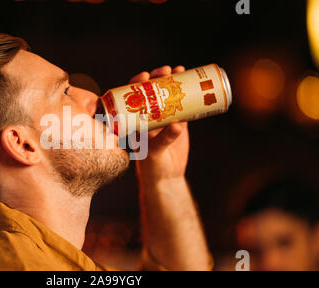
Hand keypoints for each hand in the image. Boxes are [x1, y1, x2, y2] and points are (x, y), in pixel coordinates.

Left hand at [129, 66, 188, 181]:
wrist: (166, 177)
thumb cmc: (152, 166)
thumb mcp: (154, 152)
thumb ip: (163, 139)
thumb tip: (176, 124)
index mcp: (135, 120)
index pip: (133, 97)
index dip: (137, 84)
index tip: (145, 76)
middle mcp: (147, 116)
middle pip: (151, 91)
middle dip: (158, 78)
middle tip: (166, 70)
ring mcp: (163, 117)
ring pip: (167, 95)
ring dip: (173, 81)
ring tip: (181, 70)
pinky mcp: (178, 122)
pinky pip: (183, 105)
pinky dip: (188, 95)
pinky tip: (195, 84)